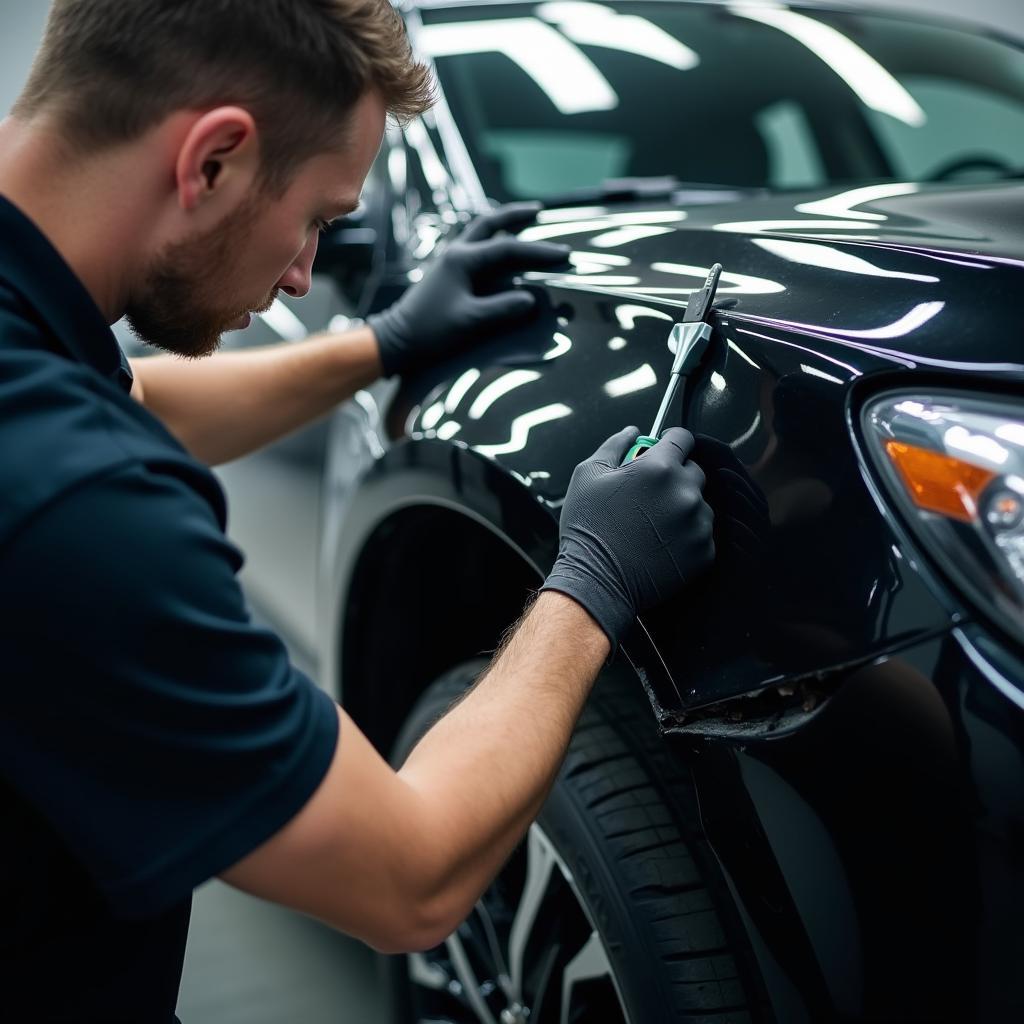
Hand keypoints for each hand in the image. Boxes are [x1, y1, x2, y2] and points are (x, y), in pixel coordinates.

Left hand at [368, 203, 569, 376]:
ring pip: (480, 232)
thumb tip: (530, 300)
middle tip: (539, 210)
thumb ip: (501, 309)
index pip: (508, 248)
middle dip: (515, 215)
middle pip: (489, 223)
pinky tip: (500, 250)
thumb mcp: (469, 321)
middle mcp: (455, 253)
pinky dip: (491, 242)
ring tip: (523, 221)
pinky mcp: (447, 273)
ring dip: (502, 224)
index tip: (563, 254)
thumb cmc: (430, 331)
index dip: (537, 251)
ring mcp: (450, 261)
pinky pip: (474, 248)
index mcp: (462, 260)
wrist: (397, 339)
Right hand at [541, 426, 714, 651]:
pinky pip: (702, 533)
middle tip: (650, 494)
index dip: (671, 441)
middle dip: (676, 475)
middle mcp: (686, 492)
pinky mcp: (703, 552)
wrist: (597, 581)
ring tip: (653, 523)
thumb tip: (634, 432)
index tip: (662, 450)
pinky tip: (661, 542)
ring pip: (700, 503)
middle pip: (694, 470)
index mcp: (660, 468)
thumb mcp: (588, 475)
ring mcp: (698, 524)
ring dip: (683, 506)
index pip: (683, 438)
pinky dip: (687, 535)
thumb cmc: (588, 527)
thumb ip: (615, 445)